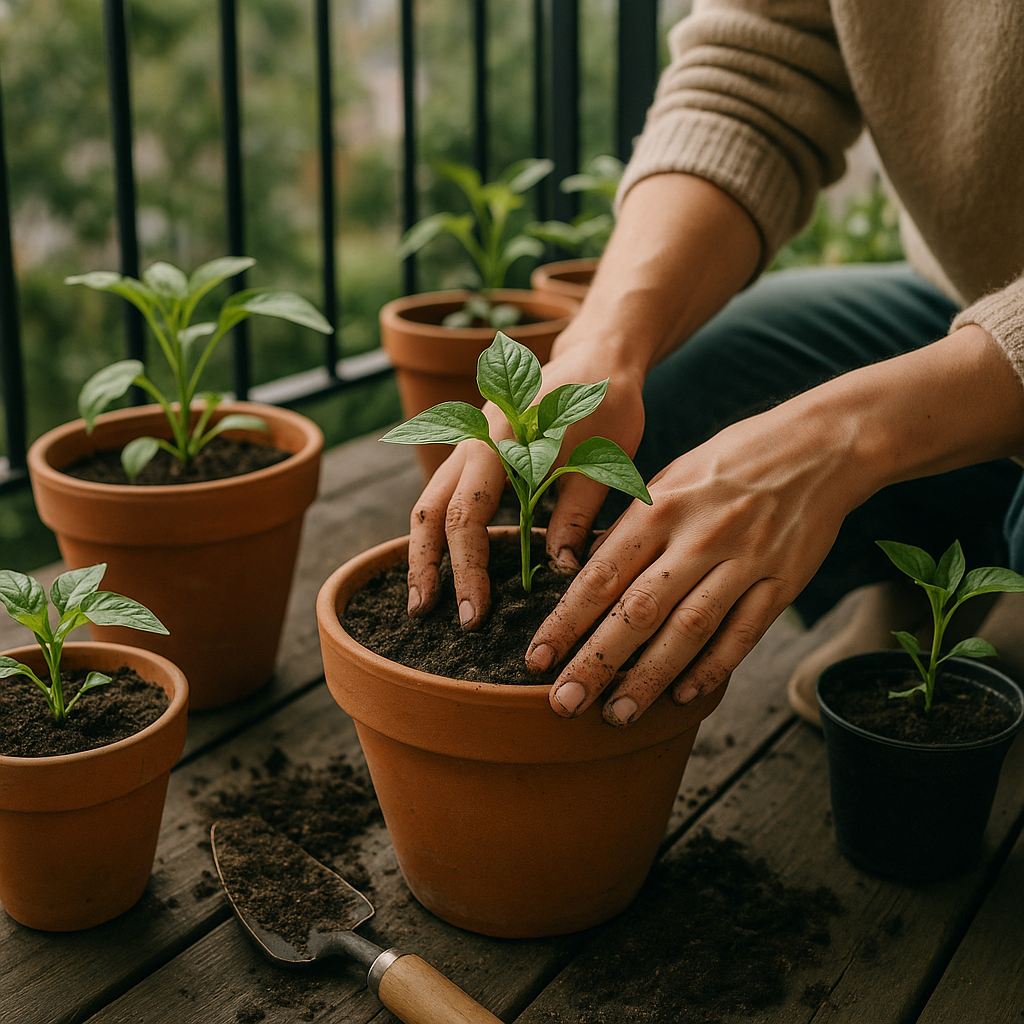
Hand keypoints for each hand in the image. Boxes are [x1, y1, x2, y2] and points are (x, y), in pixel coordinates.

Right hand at [405, 338, 646, 627]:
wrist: (599, 357)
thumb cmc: (606, 406)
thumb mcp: (601, 462)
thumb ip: (575, 515)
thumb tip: (558, 569)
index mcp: (499, 442)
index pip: (468, 516)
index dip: (467, 569)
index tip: (474, 613)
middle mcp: (473, 441)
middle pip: (429, 509)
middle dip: (425, 565)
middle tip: (423, 613)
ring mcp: (470, 444)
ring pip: (430, 500)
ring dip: (424, 550)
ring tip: (422, 597)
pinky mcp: (477, 451)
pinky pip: (445, 492)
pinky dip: (440, 529)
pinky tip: (444, 561)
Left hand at [525, 398, 860, 725]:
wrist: (819, 444)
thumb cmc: (731, 461)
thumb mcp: (671, 478)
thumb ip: (633, 528)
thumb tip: (590, 577)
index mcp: (660, 507)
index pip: (601, 575)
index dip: (566, 622)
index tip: (537, 658)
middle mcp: (698, 536)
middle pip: (638, 610)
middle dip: (595, 662)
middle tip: (564, 702)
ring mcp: (744, 561)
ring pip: (688, 630)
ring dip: (649, 678)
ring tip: (617, 715)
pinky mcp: (783, 582)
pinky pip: (743, 635)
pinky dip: (712, 669)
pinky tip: (683, 697)